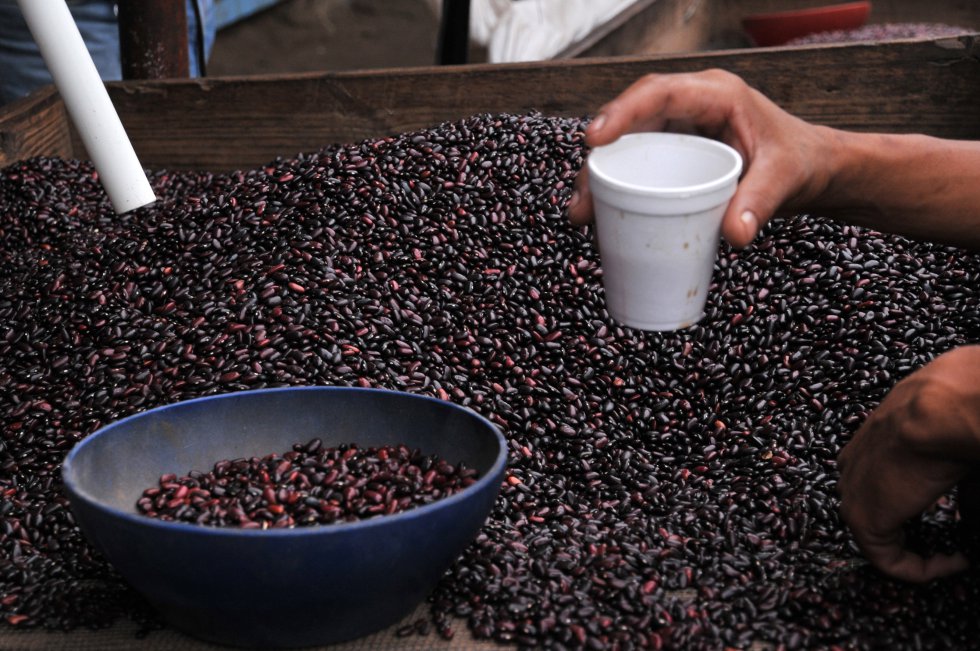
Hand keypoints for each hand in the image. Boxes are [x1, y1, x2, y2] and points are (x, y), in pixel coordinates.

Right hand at [567, 69, 836, 248]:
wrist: (812, 171)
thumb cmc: (801, 163)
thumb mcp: (785, 179)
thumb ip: (761, 203)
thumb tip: (734, 236)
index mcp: (715, 96)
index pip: (658, 93)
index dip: (621, 112)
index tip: (594, 139)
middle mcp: (689, 108)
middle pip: (630, 124)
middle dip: (599, 161)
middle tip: (581, 201)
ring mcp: (679, 131)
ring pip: (628, 148)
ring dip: (600, 179)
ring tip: (582, 216)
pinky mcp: (676, 156)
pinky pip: (638, 166)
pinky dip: (617, 190)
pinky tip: (600, 219)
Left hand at [837, 345, 979, 581]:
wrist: (940, 411)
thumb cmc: (952, 418)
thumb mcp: (950, 451)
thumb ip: (955, 490)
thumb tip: (965, 520)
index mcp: (866, 447)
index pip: (878, 486)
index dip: (913, 505)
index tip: (952, 514)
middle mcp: (852, 470)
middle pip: (876, 514)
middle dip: (912, 535)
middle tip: (950, 547)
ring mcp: (852, 494)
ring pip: (879, 539)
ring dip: (918, 556)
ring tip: (953, 557)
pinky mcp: (861, 519)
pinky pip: (885, 560)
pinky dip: (920, 570)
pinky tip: (954, 561)